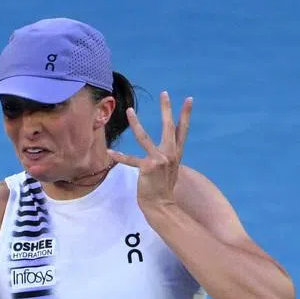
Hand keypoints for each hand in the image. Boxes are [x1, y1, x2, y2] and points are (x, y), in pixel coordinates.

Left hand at [110, 91, 192, 210]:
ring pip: (144, 138)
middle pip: (168, 127)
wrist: (161, 205)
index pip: (182, 130)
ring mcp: (158, 160)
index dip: (185, 115)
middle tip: (164, 93)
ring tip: (129, 111)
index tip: (188, 99)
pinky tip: (110, 151)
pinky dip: (119, 156)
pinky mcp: (147, 168)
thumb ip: (169, 158)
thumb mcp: (170, 171)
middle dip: (166, 109)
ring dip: (135, 123)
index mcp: (175, 154)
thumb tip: (168, 153)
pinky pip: (130, 160)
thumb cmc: (163, 189)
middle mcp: (169, 154)